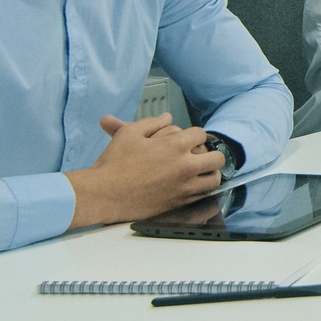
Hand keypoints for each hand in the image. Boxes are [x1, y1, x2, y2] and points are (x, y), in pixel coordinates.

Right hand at [66, 113, 223, 226]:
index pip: (201, 134)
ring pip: (214, 179)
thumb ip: (152, 123)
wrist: (103, 194)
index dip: (194, 134)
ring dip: (210, 173)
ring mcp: (184, 187)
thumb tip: (167, 117)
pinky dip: (201, 189)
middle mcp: (185, 167)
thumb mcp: (129, 134)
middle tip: (199, 155)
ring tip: (199, 171)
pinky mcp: (179, 204)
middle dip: (210, 153)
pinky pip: (203, 196)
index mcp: (175, 146)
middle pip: (217, 158)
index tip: (187, 139)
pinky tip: (190, 185)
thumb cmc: (114, 163)